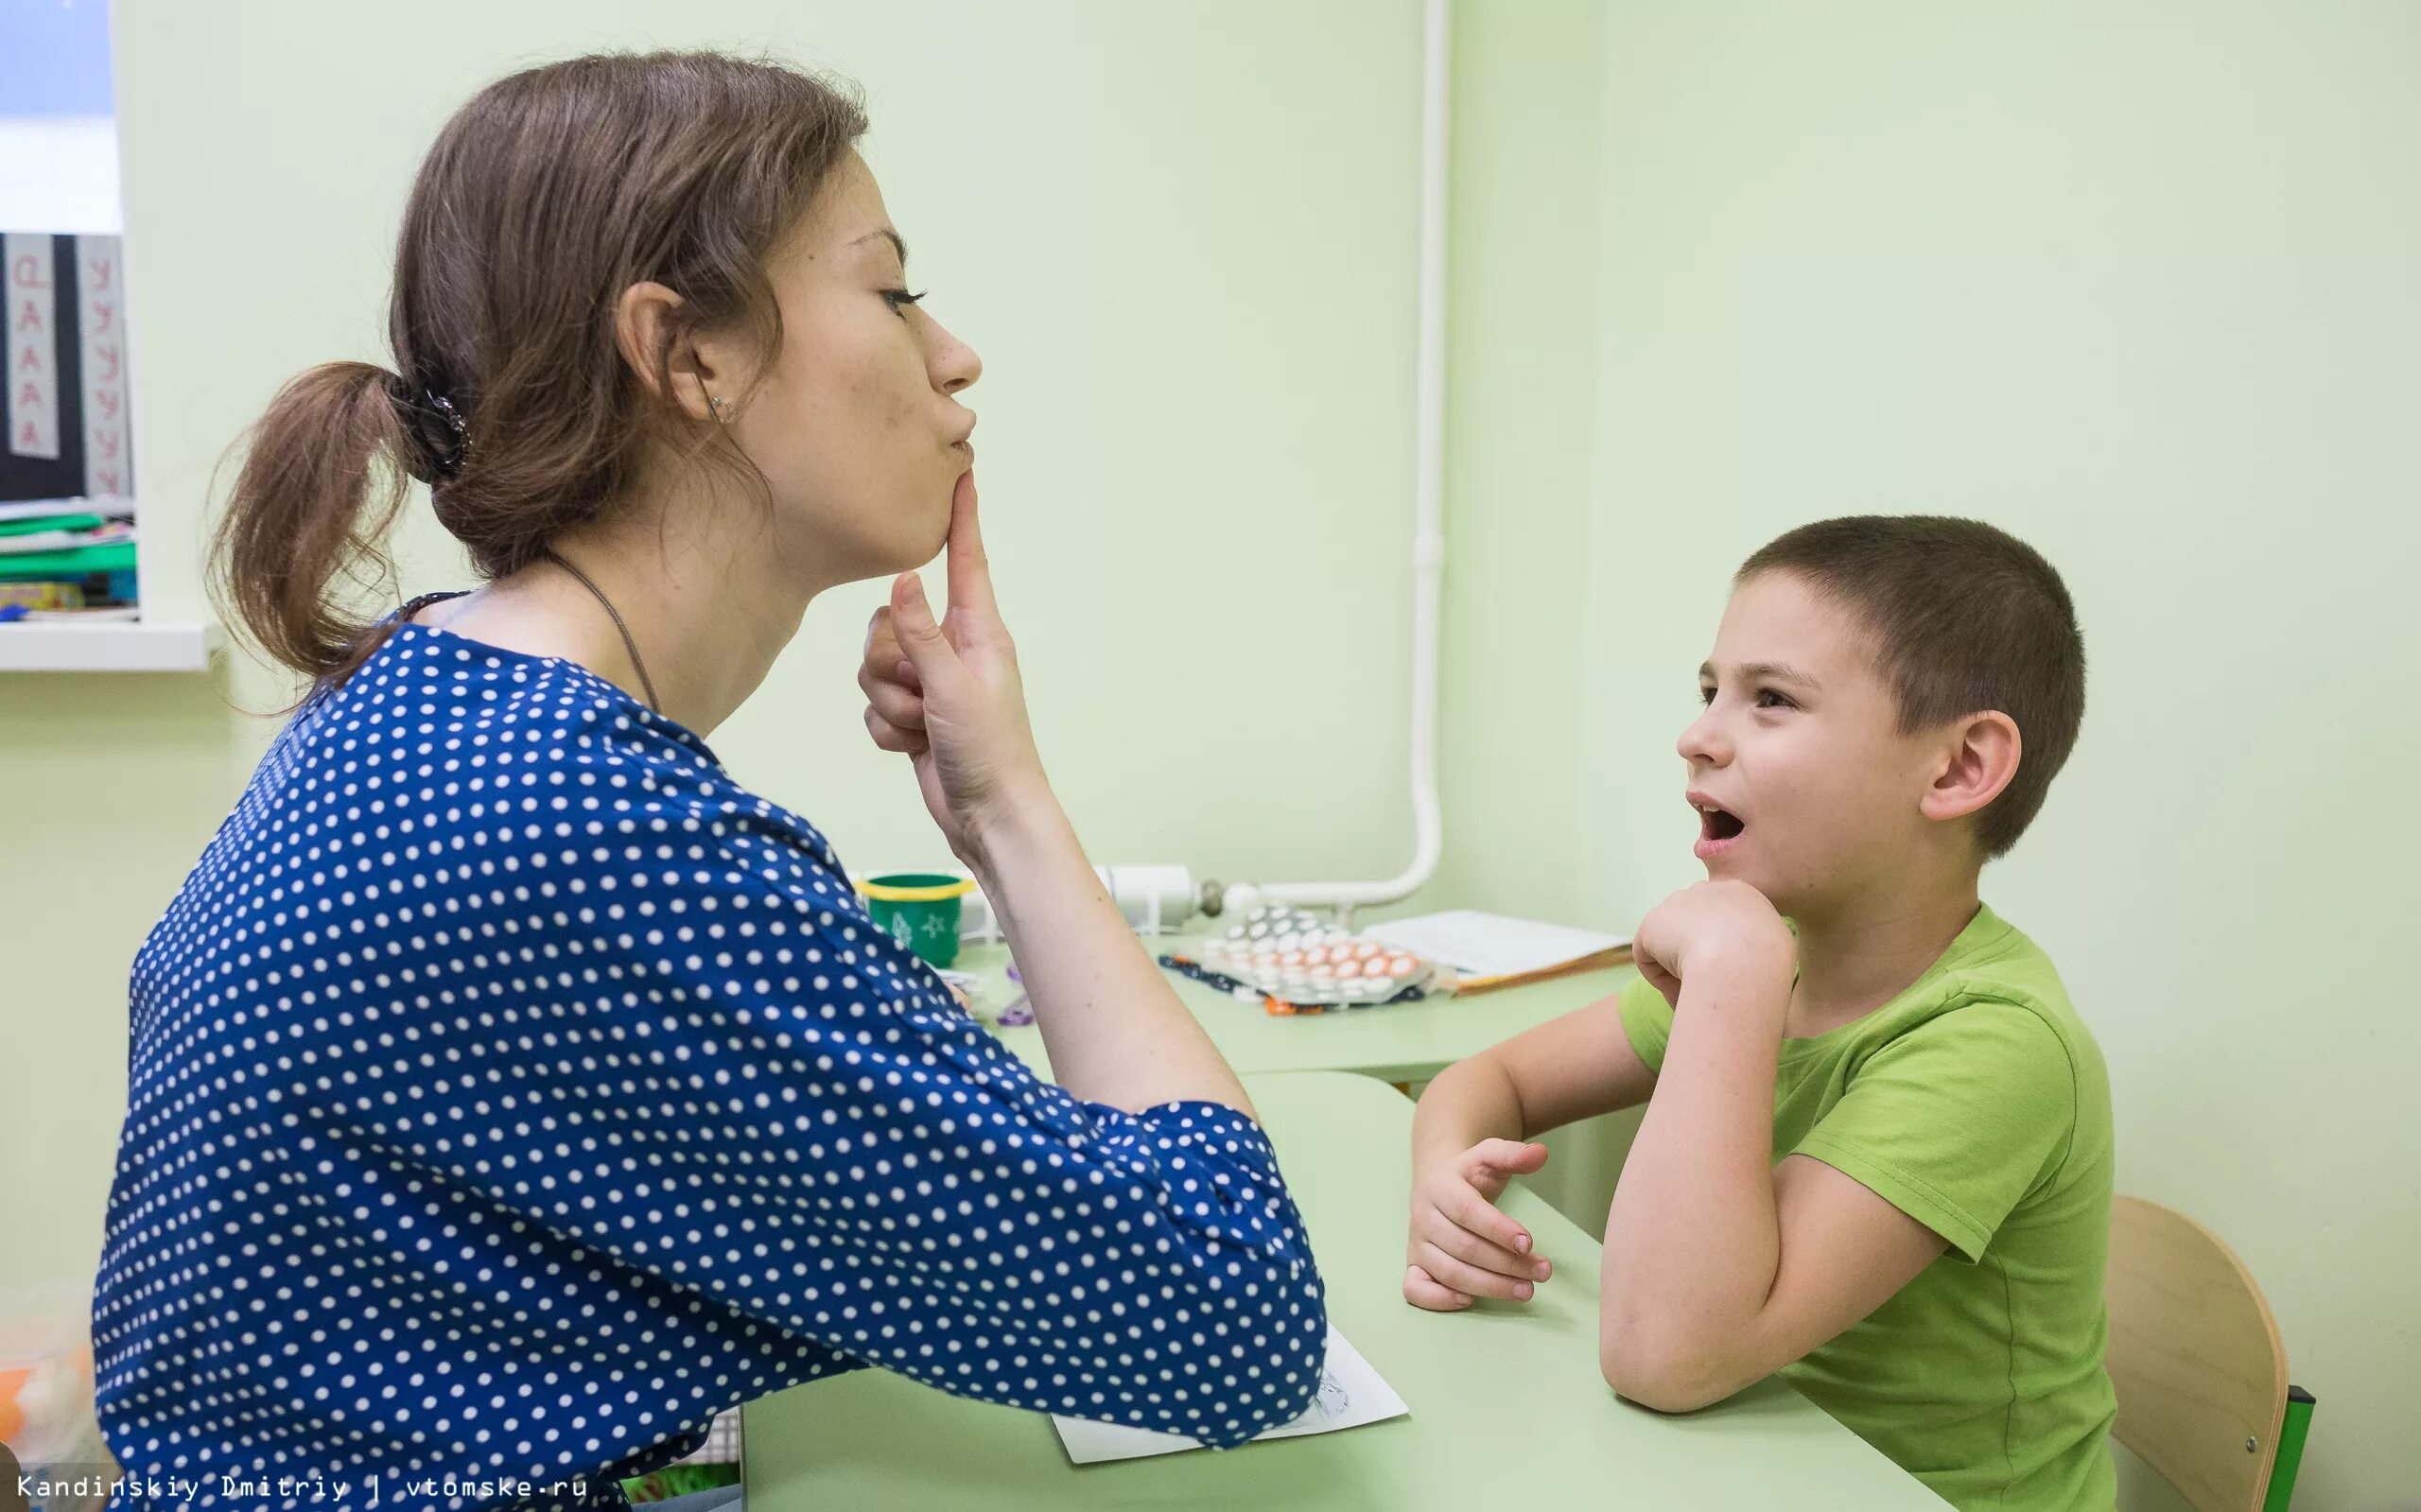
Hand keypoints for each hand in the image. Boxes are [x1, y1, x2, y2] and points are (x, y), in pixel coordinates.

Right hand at [857, 472, 1050, 867]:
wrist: (990, 818)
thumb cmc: (991, 751)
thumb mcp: (953, 687)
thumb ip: (921, 633)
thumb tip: (902, 577)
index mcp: (978, 632)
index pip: (964, 561)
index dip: (959, 518)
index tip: (961, 473)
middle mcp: (953, 650)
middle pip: (888, 623)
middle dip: (889, 662)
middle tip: (920, 695)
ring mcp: (931, 684)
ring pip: (874, 667)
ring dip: (889, 703)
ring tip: (923, 726)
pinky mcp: (913, 716)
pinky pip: (873, 707)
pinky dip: (887, 730)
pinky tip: (914, 748)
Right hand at [1403, 1139, 1554, 1310]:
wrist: (1438, 1188)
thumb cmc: (1469, 1177)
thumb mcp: (1489, 1158)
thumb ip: (1514, 1155)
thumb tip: (1541, 1154)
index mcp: (1440, 1187)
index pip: (1467, 1211)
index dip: (1498, 1230)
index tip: (1529, 1243)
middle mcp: (1422, 1217)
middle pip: (1464, 1247)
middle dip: (1507, 1264)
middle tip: (1542, 1272)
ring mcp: (1416, 1244)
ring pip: (1449, 1272)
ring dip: (1490, 1286)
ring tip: (1526, 1290)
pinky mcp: (1414, 1266)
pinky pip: (1415, 1289)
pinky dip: (1439, 1300)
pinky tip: (1470, 1301)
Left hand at [1630, 879, 1794, 1007]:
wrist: (1742, 961)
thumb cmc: (1767, 960)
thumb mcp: (1777, 945)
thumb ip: (1756, 943)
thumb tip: (1739, 958)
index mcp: (1740, 892)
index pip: (1723, 917)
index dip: (1723, 945)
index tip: (1730, 969)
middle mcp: (1706, 889)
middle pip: (1694, 925)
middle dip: (1696, 952)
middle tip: (1709, 982)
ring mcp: (1676, 903)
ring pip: (1671, 943)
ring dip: (1678, 966)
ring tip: (1695, 990)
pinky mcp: (1652, 923)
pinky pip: (1650, 958)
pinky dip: (1661, 978)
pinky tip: (1679, 988)